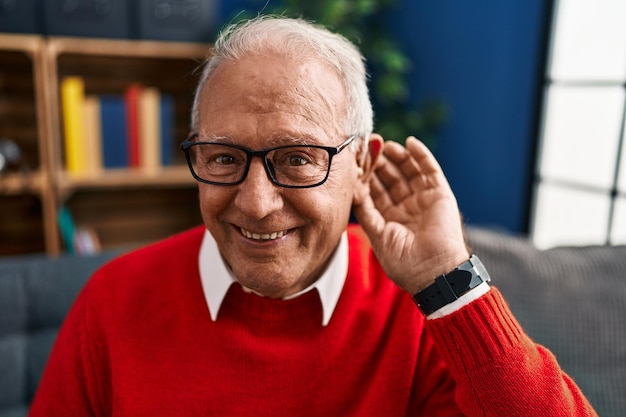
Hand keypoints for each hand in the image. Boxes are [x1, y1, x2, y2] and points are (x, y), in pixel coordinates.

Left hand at [352, 137, 469, 293]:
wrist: (432, 272)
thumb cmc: (403, 261)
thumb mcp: (377, 233)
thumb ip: (365, 209)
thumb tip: (352, 187)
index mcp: (389, 217)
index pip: (375, 190)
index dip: (366, 175)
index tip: (355, 159)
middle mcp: (406, 206)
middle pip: (391, 177)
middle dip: (380, 162)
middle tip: (369, 146)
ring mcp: (423, 199)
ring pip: (408, 170)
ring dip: (397, 156)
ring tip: (386, 144)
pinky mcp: (440, 194)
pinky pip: (430, 170)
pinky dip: (421, 155)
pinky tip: (410, 143)